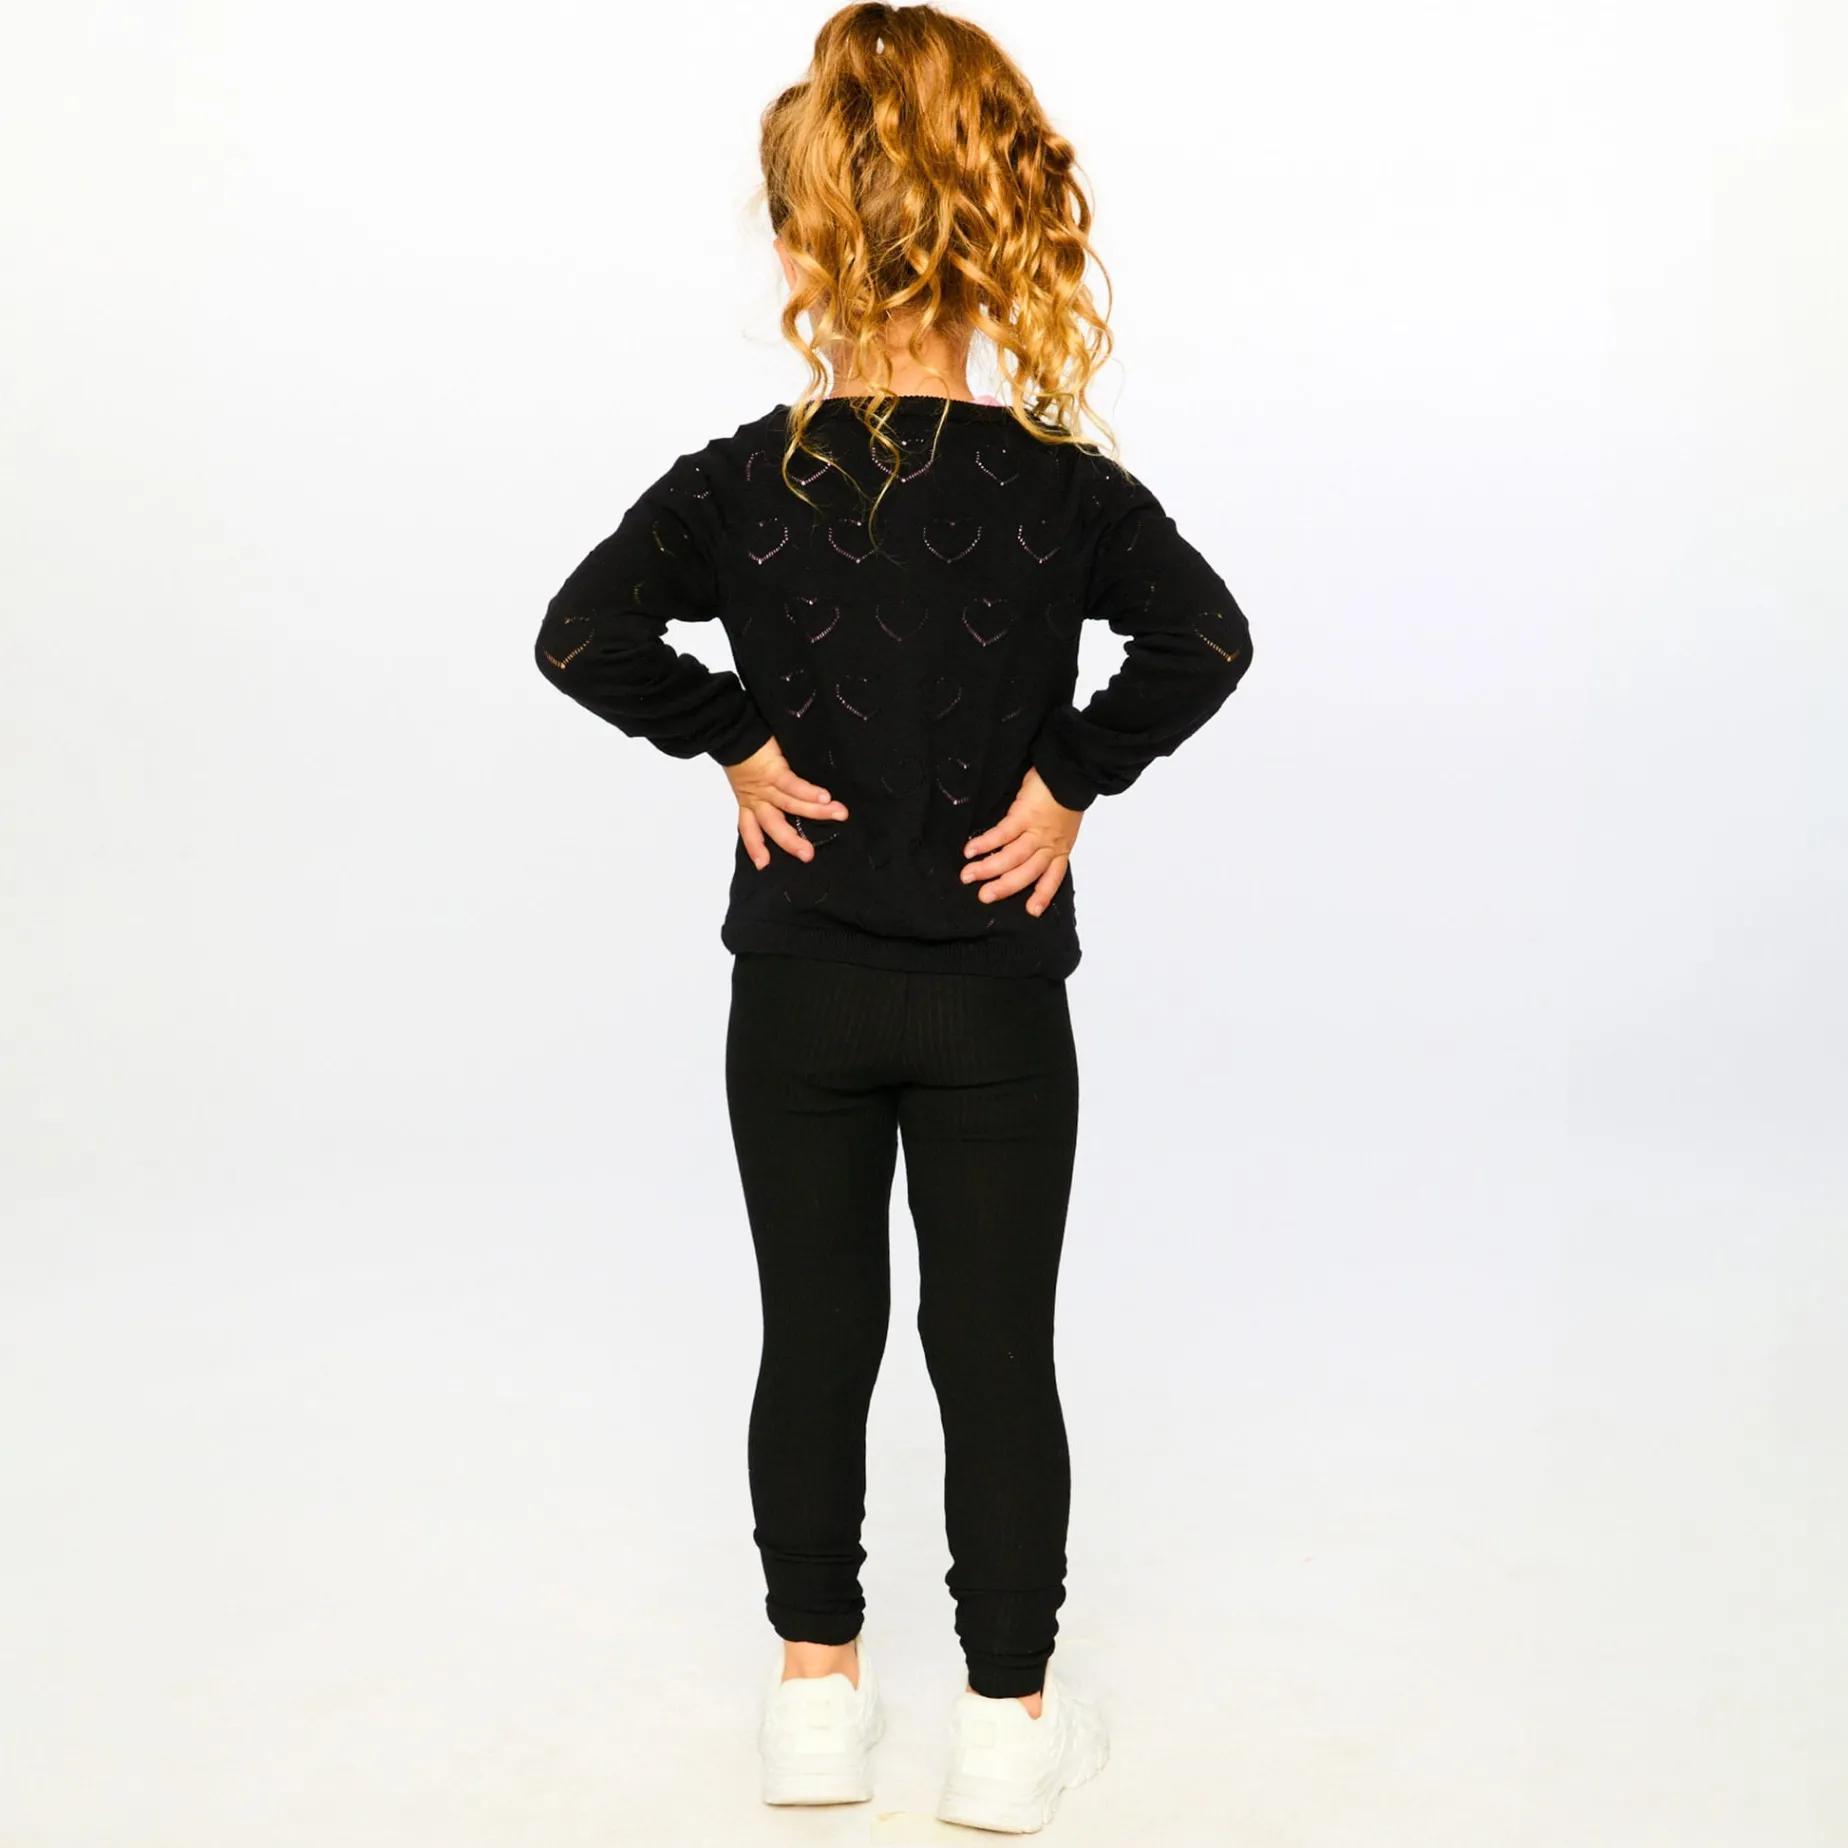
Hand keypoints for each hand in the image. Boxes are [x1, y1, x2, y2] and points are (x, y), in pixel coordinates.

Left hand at [723, 736, 848, 869]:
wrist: (734, 730)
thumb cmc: (746, 751)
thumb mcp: (751, 777)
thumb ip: (768, 791)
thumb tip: (795, 798)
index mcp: (749, 802)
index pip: (749, 829)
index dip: (755, 847)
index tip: (763, 865)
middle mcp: (756, 798)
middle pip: (772, 825)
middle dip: (791, 842)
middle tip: (809, 856)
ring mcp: (765, 786)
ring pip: (790, 805)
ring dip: (816, 812)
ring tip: (838, 815)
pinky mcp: (773, 770)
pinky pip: (792, 784)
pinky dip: (809, 792)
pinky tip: (826, 797)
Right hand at [961, 765, 1082, 916]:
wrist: (1069, 772)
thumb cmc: (1064, 796)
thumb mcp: (1060, 826)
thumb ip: (1044, 841)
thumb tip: (1019, 853)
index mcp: (1060, 848)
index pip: (1053, 878)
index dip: (1042, 895)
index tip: (1031, 912)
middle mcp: (1049, 844)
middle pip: (1027, 872)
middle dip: (1004, 887)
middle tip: (983, 897)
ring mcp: (1036, 831)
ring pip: (1012, 857)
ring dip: (988, 868)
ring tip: (967, 876)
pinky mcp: (1024, 815)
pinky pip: (1003, 834)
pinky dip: (985, 843)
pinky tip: (969, 851)